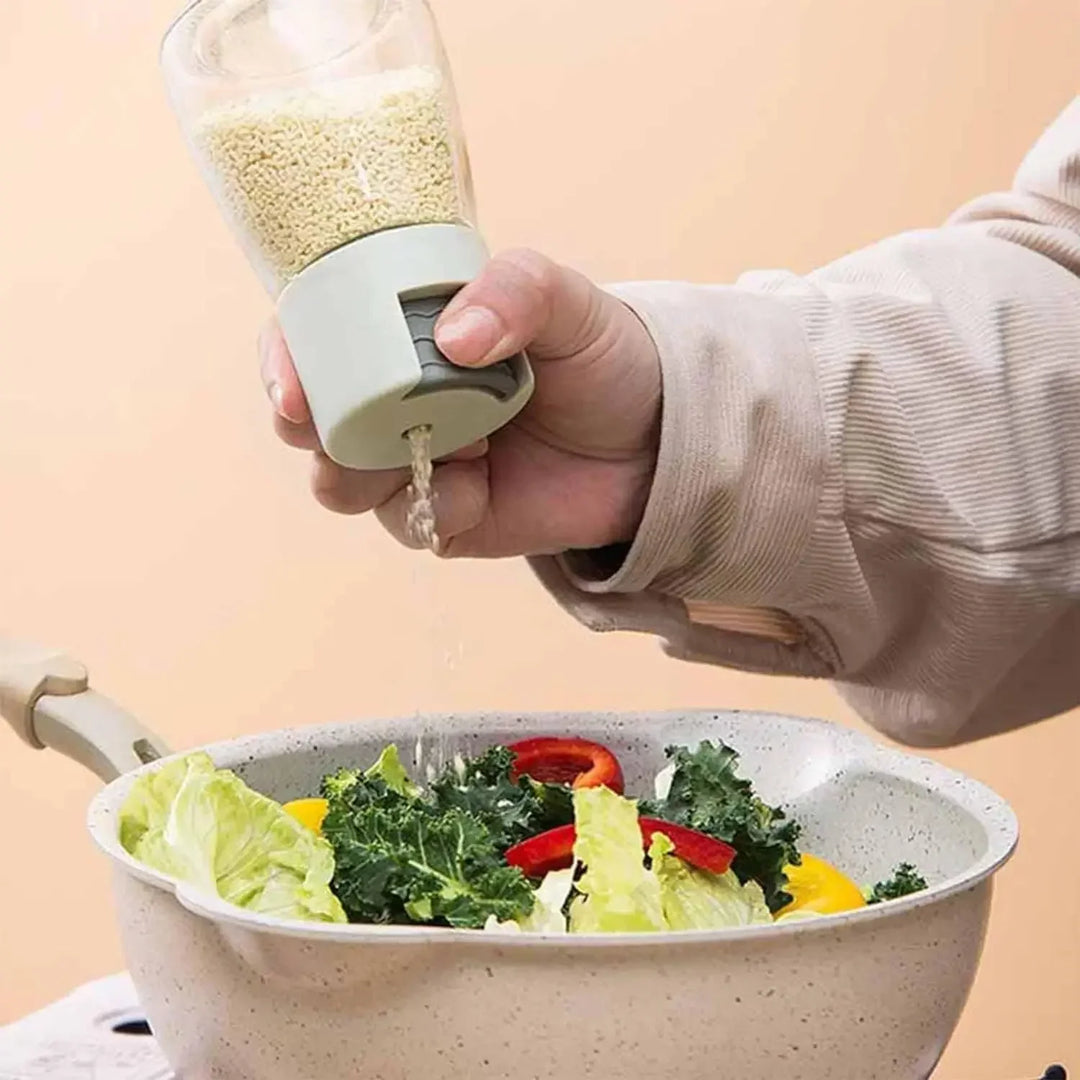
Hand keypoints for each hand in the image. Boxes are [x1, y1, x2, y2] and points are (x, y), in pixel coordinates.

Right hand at [259, 249, 660, 557]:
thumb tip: (455, 337)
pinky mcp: (447, 518)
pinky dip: (435, 505)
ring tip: (452, 444)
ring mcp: (418, 462)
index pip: (315, 340)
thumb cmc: (604, 359)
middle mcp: (399, 400)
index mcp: (407, 336)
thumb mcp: (568, 303)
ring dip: (372, 471)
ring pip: (343, 483)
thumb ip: (517, 292)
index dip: (283, 362)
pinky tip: (480, 485)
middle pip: (313, 422)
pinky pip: (408, 523)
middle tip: (334, 430)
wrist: (657, 442)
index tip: (290, 391)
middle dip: (312, 430)